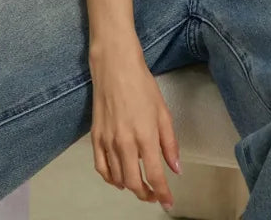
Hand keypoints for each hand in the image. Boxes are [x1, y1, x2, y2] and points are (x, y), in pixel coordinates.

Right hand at [88, 41, 180, 208]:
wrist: (115, 68)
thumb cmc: (143, 86)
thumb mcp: (163, 112)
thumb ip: (170, 142)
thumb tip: (176, 168)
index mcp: (145, 136)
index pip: (155, 174)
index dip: (163, 193)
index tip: (168, 202)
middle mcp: (125, 143)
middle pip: (134, 182)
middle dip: (146, 194)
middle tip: (154, 195)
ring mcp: (107, 142)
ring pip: (118, 178)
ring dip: (130, 187)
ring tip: (141, 186)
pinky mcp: (95, 138)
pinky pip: (101, 168)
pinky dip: (111, 179)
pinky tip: (119, 179)